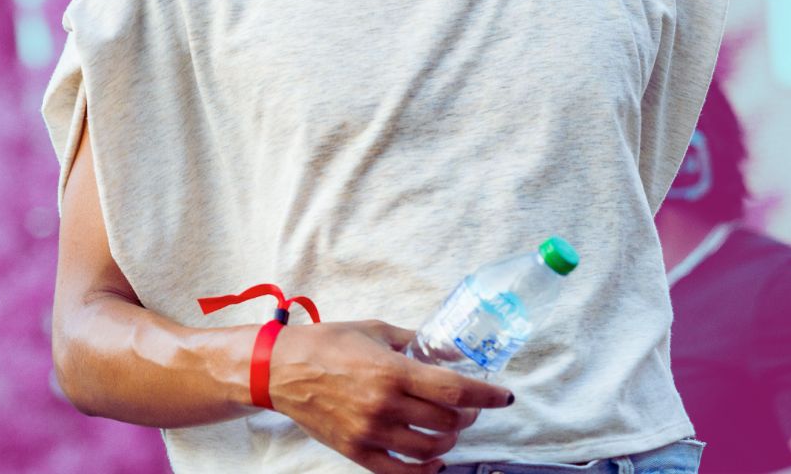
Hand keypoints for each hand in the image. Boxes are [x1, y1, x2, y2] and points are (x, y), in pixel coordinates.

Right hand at [268, 319, 513, 473]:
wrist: (285, 370)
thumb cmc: (331, 343)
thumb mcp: (378, 331)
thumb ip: (417, 342)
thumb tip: (450, 349)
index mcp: (393, 372)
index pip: (454, 390)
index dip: (486, 395)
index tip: (505, 396)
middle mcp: (385, 406)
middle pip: (447, 421)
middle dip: (469, 414)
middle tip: (471, 404)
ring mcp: (371, 433)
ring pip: (430, 448)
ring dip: (450, 438)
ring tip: (451, 425)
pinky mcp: (357, 453)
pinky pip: (400, 472)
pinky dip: (425, 468)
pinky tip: (434, 458)